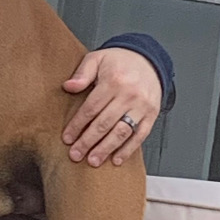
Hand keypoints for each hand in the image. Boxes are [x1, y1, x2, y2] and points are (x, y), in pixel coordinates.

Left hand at [62, 48, 161, 166]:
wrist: (148, 60)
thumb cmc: (118, 61)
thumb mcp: (97, 58)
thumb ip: (82, 73)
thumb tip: (67, 87)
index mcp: (113, 82)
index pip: (91, 108)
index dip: (77, 125)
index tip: (67, 138)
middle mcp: (128, 96)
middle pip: (105, 123)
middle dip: (88, 141)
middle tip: (75, 154)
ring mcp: (142, 107)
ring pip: (122, 132)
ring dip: (106, 149)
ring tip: (93, 160)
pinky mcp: (152, 115)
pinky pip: (140, 135)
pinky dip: (128, 149)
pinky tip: (116, 159)